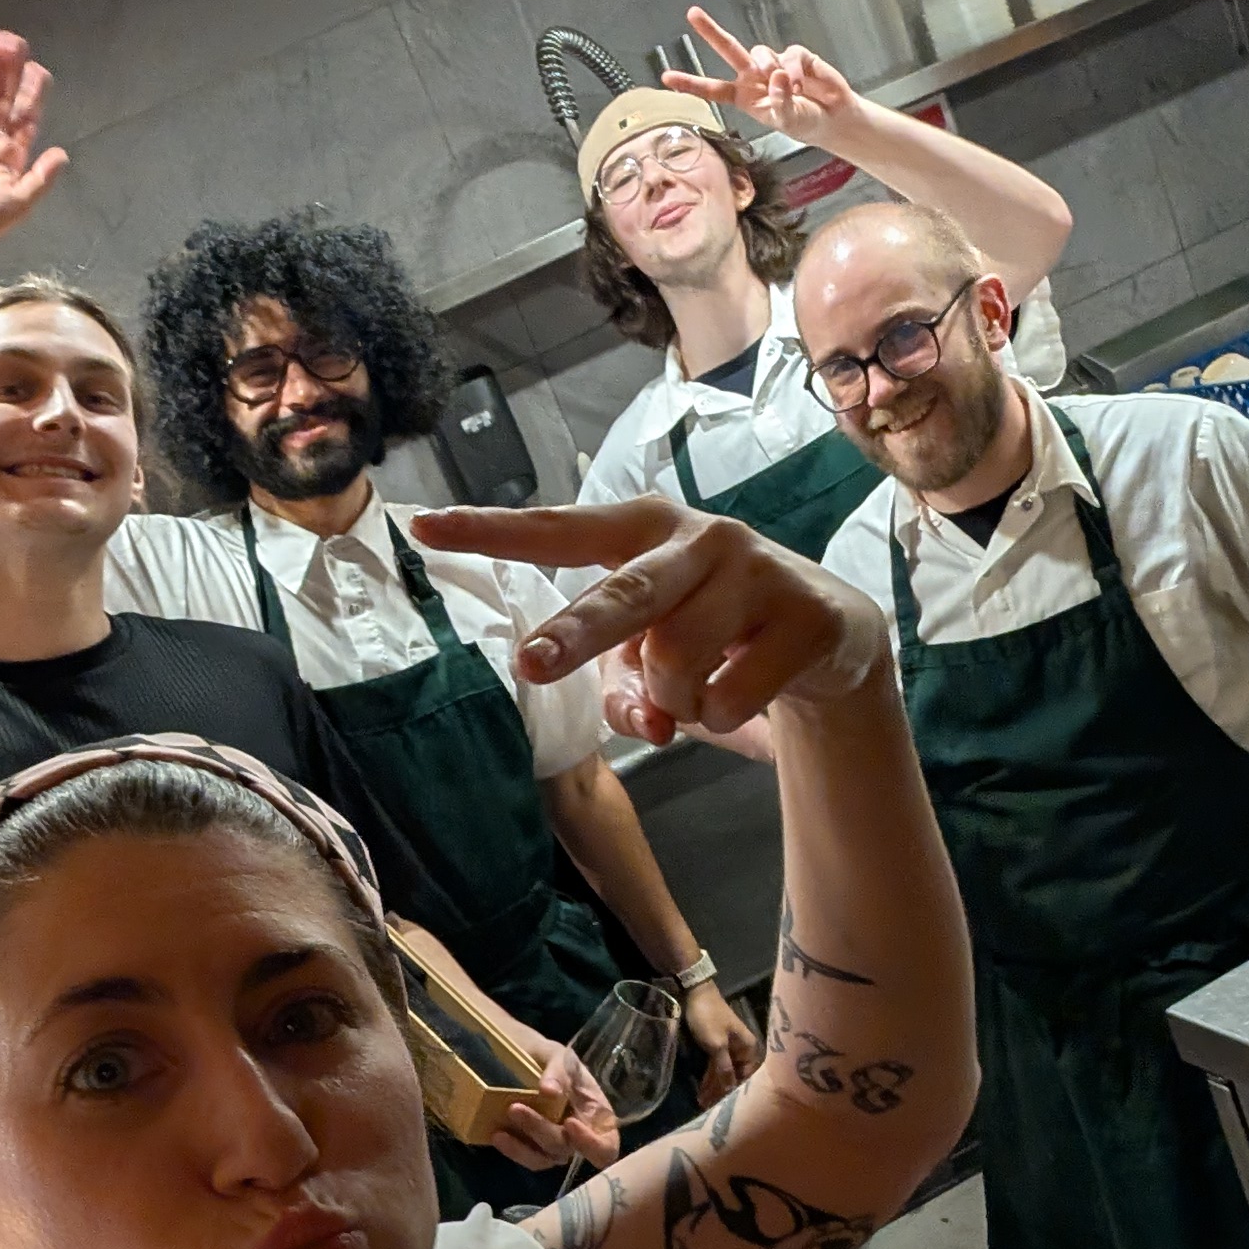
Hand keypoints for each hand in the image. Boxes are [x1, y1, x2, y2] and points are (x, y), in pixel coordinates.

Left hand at [414, 498, 886, 747]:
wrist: (828, 636)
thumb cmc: (713, 634)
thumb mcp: (653, 657)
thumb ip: (623, 688)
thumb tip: (647, 721)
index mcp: (641, 530)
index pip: (557, 529)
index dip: (490, 529)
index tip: (420, 526)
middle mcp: (696, 537)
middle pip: (623, 594)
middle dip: (575, 634)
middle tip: (530, 666)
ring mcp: (753, 568)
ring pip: (679, 661)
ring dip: (672, 702)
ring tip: (692, 693)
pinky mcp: (803, 611)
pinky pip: (730, 697)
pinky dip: (719, 718)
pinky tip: (744, 694)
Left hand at [492, 1036, 619, 1172]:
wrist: (515, 1056)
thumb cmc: (546, 1055)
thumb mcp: (556, 1054)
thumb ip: (559, 1070)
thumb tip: (550, 1091)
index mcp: (595, 1114)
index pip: (606, 1145)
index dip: (593, 1145)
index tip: (570, 1123)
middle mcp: (578, 1134)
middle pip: (566, 1148)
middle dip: (542, 1130)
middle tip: (515, 1108)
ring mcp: (553, 1144)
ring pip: (544, 1158)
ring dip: (523, 1146)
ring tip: (503, 1125)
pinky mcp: (530, 1147)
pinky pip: (525, 1157)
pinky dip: (512, 1149)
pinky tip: (497, 1135)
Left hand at [663, 4, 856, 145]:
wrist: (834, 118)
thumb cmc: (806, 123)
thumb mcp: (788, 121)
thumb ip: (779, 102)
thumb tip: (776, 76)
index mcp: (744, 97)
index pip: (713, 89)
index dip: (691, 84)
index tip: (667, 78)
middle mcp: (754, 77)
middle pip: (728, 49)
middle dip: (710, 31)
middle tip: (692, 13)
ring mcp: (774, 64)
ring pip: (760, 52)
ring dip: (770, 68)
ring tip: (789, 88)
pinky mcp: (795, 56)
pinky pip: (789, 55)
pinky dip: (794, 71)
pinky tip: (801, 85)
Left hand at [681, 978, 759, 1103]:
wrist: (694, 992)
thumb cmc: (708, 1018)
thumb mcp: (716, 1045)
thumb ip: (724, 1069)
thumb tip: (730, 1090)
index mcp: (748, 1048)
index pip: (746, 1077)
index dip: (736, 1092)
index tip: (725, 1107)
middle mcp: (742, 1050)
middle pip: (734, 1076)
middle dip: (722, 1092)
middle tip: (709, 1108)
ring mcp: (728, 1048)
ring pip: (724, 1073)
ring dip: (714, 1087)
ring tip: (703, 1103)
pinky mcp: (716, 1047)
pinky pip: (715, 1066)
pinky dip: (709, 1078)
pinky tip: (702, 1090)